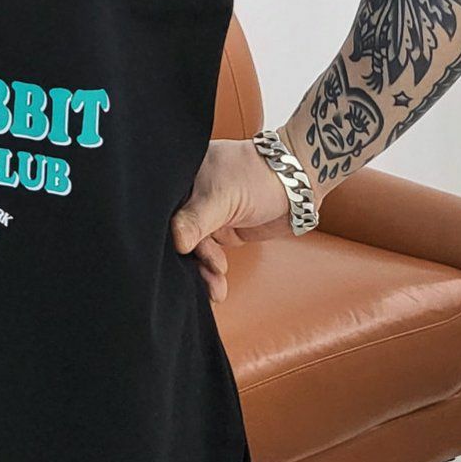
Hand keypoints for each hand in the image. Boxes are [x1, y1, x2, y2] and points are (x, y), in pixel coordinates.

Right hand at [170, 135, 298, 301]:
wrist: (298, 186)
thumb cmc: (259, 175)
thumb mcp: (222, 196)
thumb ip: (195, 219)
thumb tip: (176, 242)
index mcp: (182, 174)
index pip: (162, 208)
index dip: (163, 233)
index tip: (169, 257)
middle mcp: (188, 193)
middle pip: (175, 231)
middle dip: (187, 258)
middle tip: (198, 276)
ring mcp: (204, 212)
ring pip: (192, 247)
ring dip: (202, 269)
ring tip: (214, 287)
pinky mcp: (220, 229)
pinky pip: (208, 255)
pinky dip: (211, 271)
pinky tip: (216, 285)